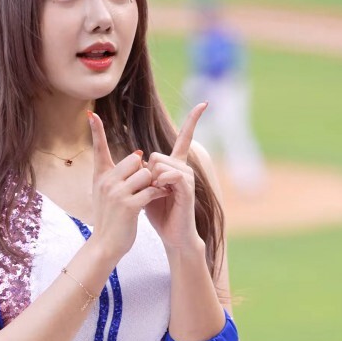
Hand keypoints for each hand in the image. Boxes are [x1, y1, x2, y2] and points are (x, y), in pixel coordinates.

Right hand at [87, 111, 165, 263]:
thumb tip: (139, 155)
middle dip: (145, 171)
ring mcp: (117, 193)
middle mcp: (107, 182)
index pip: (99, 149)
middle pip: (135, 159)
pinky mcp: (128, 206)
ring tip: (151, 194)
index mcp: (101, 177)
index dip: (96, 131)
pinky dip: (158, 193)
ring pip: (145, 174)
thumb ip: (119, 175)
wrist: (105, 245)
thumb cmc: (110, 220)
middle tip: (145, 186)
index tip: (91, 114)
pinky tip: (159, 198)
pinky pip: (150, 190)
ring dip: (153, 183)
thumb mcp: (106, 194)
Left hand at [142, 103, 208, 255]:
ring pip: (160, 163)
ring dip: (152, 180)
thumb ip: (143, 172)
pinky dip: (160, 183)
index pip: (185, 138)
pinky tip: (162, 194)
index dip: (193, 121)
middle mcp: (184, 168)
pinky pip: (170, 175)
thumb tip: (137, 158)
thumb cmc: (160, 213)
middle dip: (147, 172)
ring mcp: (187, 177)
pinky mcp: (187, 188)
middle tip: (152, 190)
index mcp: (176, 166)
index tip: (204, 103)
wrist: (174, 236)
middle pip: (156, 155)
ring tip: (157, 194)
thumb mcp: (147, 188)